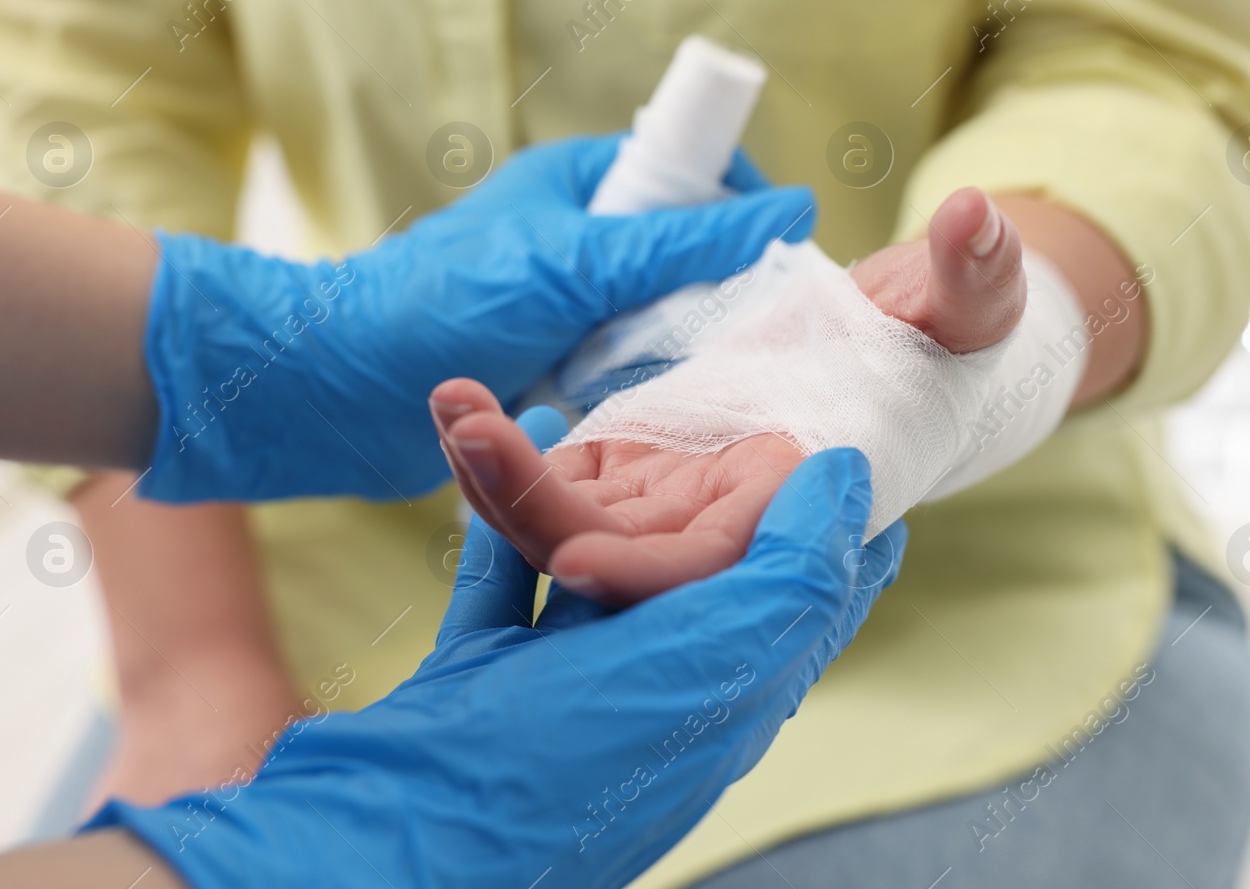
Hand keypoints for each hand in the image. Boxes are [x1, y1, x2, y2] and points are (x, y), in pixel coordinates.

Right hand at [89, 408, 904, 888]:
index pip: (798, 588)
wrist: (401, 843)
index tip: (824, 434)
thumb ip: (791, 575)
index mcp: (726, 690)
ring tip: (570, 410)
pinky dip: (502, 507)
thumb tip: (849, 481)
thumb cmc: (568, 759)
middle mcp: (653, 688)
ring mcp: (563, 688)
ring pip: (583, 556)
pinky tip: (499, 441)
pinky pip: (504, 577)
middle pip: (684, 558)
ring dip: (568, 478)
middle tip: (692, 406)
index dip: (817, 513)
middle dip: (682, 476)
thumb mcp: (711, 663)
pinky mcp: (484, 683)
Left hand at [136, 134, 814, 502]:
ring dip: (680, 349)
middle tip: (764, 341)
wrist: (339, 388)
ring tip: (717, 388)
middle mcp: (577, 237)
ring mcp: (564, 304)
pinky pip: (622, 370)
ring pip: (658, 319)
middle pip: (685, 253)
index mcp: (581, 182)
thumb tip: (795, 206)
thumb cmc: (450, 301)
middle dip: (720, 292)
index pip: (692, 172)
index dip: (743, 210)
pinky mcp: (549, 364)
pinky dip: (642, 388)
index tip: (789, 261)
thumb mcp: (584, 262)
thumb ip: (691, 241)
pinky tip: (665, 416)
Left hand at [432, 187, 1022, 603]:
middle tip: (469, 424)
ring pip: (571, 518)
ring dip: (500, 475)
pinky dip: (506, 455)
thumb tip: (979, 220)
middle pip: (616, 547)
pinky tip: (462, 403)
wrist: (910, 350)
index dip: (646, 569)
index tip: (570, 558)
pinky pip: (559, 481)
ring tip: (451, 399)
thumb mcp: (954, 303)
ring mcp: (673, 491)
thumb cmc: (944, 338)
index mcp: (795, 492)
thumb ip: (969, 281)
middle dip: (531, 506)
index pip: (713, 561)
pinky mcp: (635, 466)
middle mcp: (726, 509)